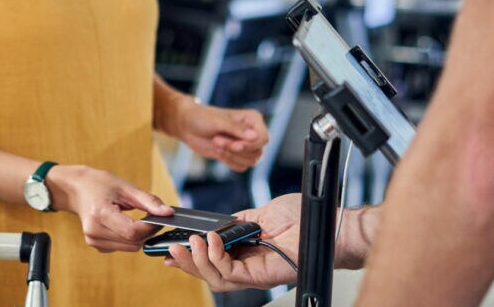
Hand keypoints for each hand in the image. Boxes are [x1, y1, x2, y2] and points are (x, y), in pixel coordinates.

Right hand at [45, 164, 173, 252]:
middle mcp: (94, 231)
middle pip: (133, 242)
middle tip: (152, 217)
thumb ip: (149, 201)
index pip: (132, 231)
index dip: (151, 227)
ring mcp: (93, 240)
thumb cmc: (100, 184)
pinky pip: (122, 247)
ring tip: (137, 218)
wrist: (77, 189)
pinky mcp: (95, 245)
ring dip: (139, 236)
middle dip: (148, 232)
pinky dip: (129, 238)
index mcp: (100, 213)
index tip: (161, 217)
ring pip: (130, 247)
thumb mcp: (126, 187)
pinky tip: (124, 224)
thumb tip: (169, 213)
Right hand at [164, 193, 300, 290]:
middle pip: (209, 274)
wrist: (322, 222)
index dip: (190, 257)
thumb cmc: (300, 218)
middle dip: (187, 263)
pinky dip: (217, 256)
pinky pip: (231, 272)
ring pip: (216, 279)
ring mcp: (254, 273)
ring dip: (198, 261)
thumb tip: (217, 223)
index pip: (211, 260)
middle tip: (171, 249)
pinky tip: (211, 240)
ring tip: (191, 243)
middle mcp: (247, 266)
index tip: (171, 248)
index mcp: (244, 251)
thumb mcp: (260, 214)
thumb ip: (238, 221)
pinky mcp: (260, 275)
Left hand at [174, 99, 268, 170]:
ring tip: (216, 144)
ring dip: (231, 156)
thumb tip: (255, 136)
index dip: (249, 145)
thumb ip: (236, 129)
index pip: (263, 138)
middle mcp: (252, 132)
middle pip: (258, 152)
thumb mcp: (218, 122)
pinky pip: (242, 167)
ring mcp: (245, 144)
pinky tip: (217, 151)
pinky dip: (229, 162)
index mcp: (253, 119)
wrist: (187, 126)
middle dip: (236, 150)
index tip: (233, 144)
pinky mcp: (237, 155)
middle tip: (216, 140)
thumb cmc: (202, 118)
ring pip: (251, 161)